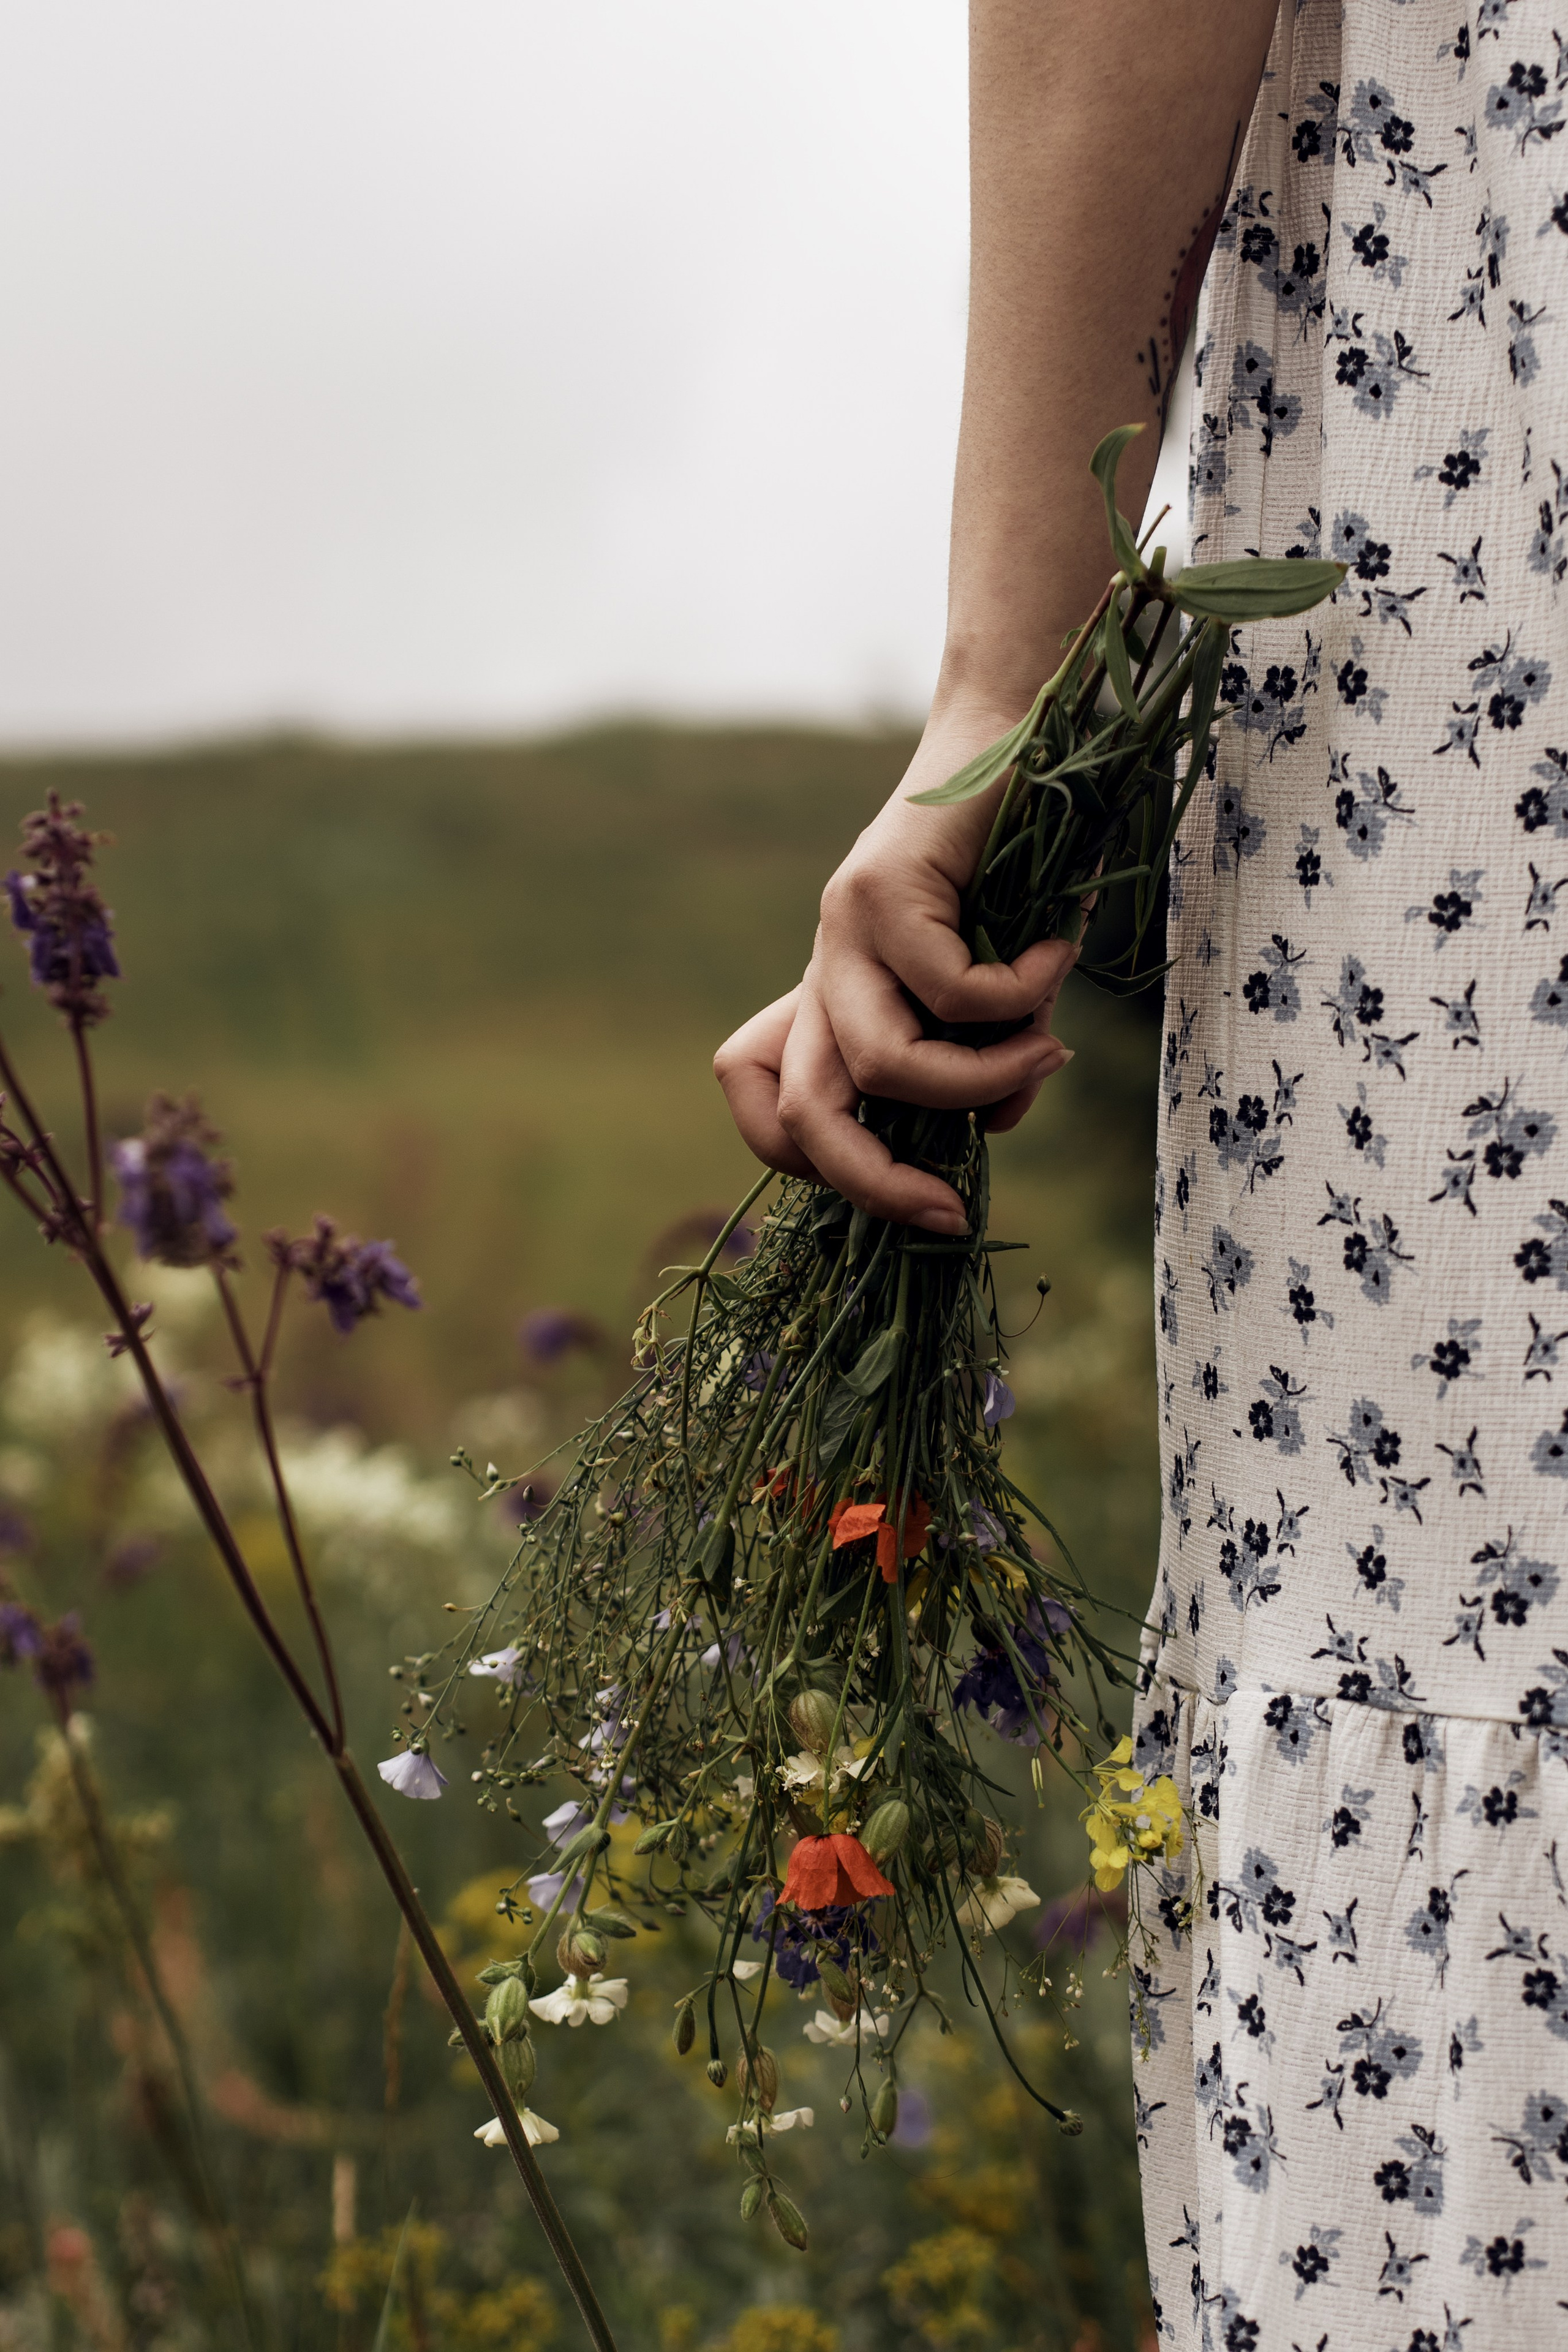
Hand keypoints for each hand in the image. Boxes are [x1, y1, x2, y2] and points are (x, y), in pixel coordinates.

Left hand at [714, 697, 1077, 1231]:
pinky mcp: (880, 888)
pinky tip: (1054, 951)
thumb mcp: (1004, 992)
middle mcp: (823, 969)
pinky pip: (950, 992)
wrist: (1023, 735)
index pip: (762, 1099)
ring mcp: (841, 929)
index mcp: (835, 999)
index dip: (813, 1166)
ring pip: (885, 1065)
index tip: (909, 1194)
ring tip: (1045, 1046)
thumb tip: (992, 1129)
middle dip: (871, 1185)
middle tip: (949, 1214)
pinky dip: (1019, 997)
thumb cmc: (1024, 869)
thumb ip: (987, 1063)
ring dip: (978, 1082)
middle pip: (799, 1114)